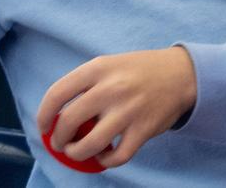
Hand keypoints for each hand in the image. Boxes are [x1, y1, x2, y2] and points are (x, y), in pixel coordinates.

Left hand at [36, 46, 198, 168]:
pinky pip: (118, 155)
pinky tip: (104, 156)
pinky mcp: (144, 129)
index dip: (43, 116)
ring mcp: (128, 110)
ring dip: (77, 153)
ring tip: (77, 152)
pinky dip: (106, 161)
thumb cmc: (140, 70)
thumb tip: (58, 115)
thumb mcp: (109, 64)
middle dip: (58, 139)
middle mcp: (111, 89)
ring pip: (89, 144)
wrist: (182, 73)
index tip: (44, 127)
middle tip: (61, 143)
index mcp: (98, 69)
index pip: (56, 95)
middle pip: (68, 122)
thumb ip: (86, 85)